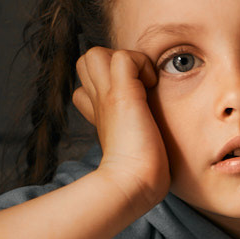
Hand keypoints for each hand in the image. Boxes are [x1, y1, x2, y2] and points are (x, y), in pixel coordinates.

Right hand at [73, 46, 169, 209]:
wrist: (132, 185)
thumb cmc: (140, 176)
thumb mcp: (133, 146)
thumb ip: (136, 131)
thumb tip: (153, 129)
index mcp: (100, 113)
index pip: (88, 84)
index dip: (109, 84)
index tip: (133, 105)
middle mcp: (98, 101)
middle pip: (86, 62)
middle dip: (111, 64)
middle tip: (136, 87)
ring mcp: (105, 96)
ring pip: (95, 53)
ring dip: (123, 60)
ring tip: (142, 84)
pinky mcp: (121, 95)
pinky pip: (125, 56)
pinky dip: (141, 64)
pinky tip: (152, 87)